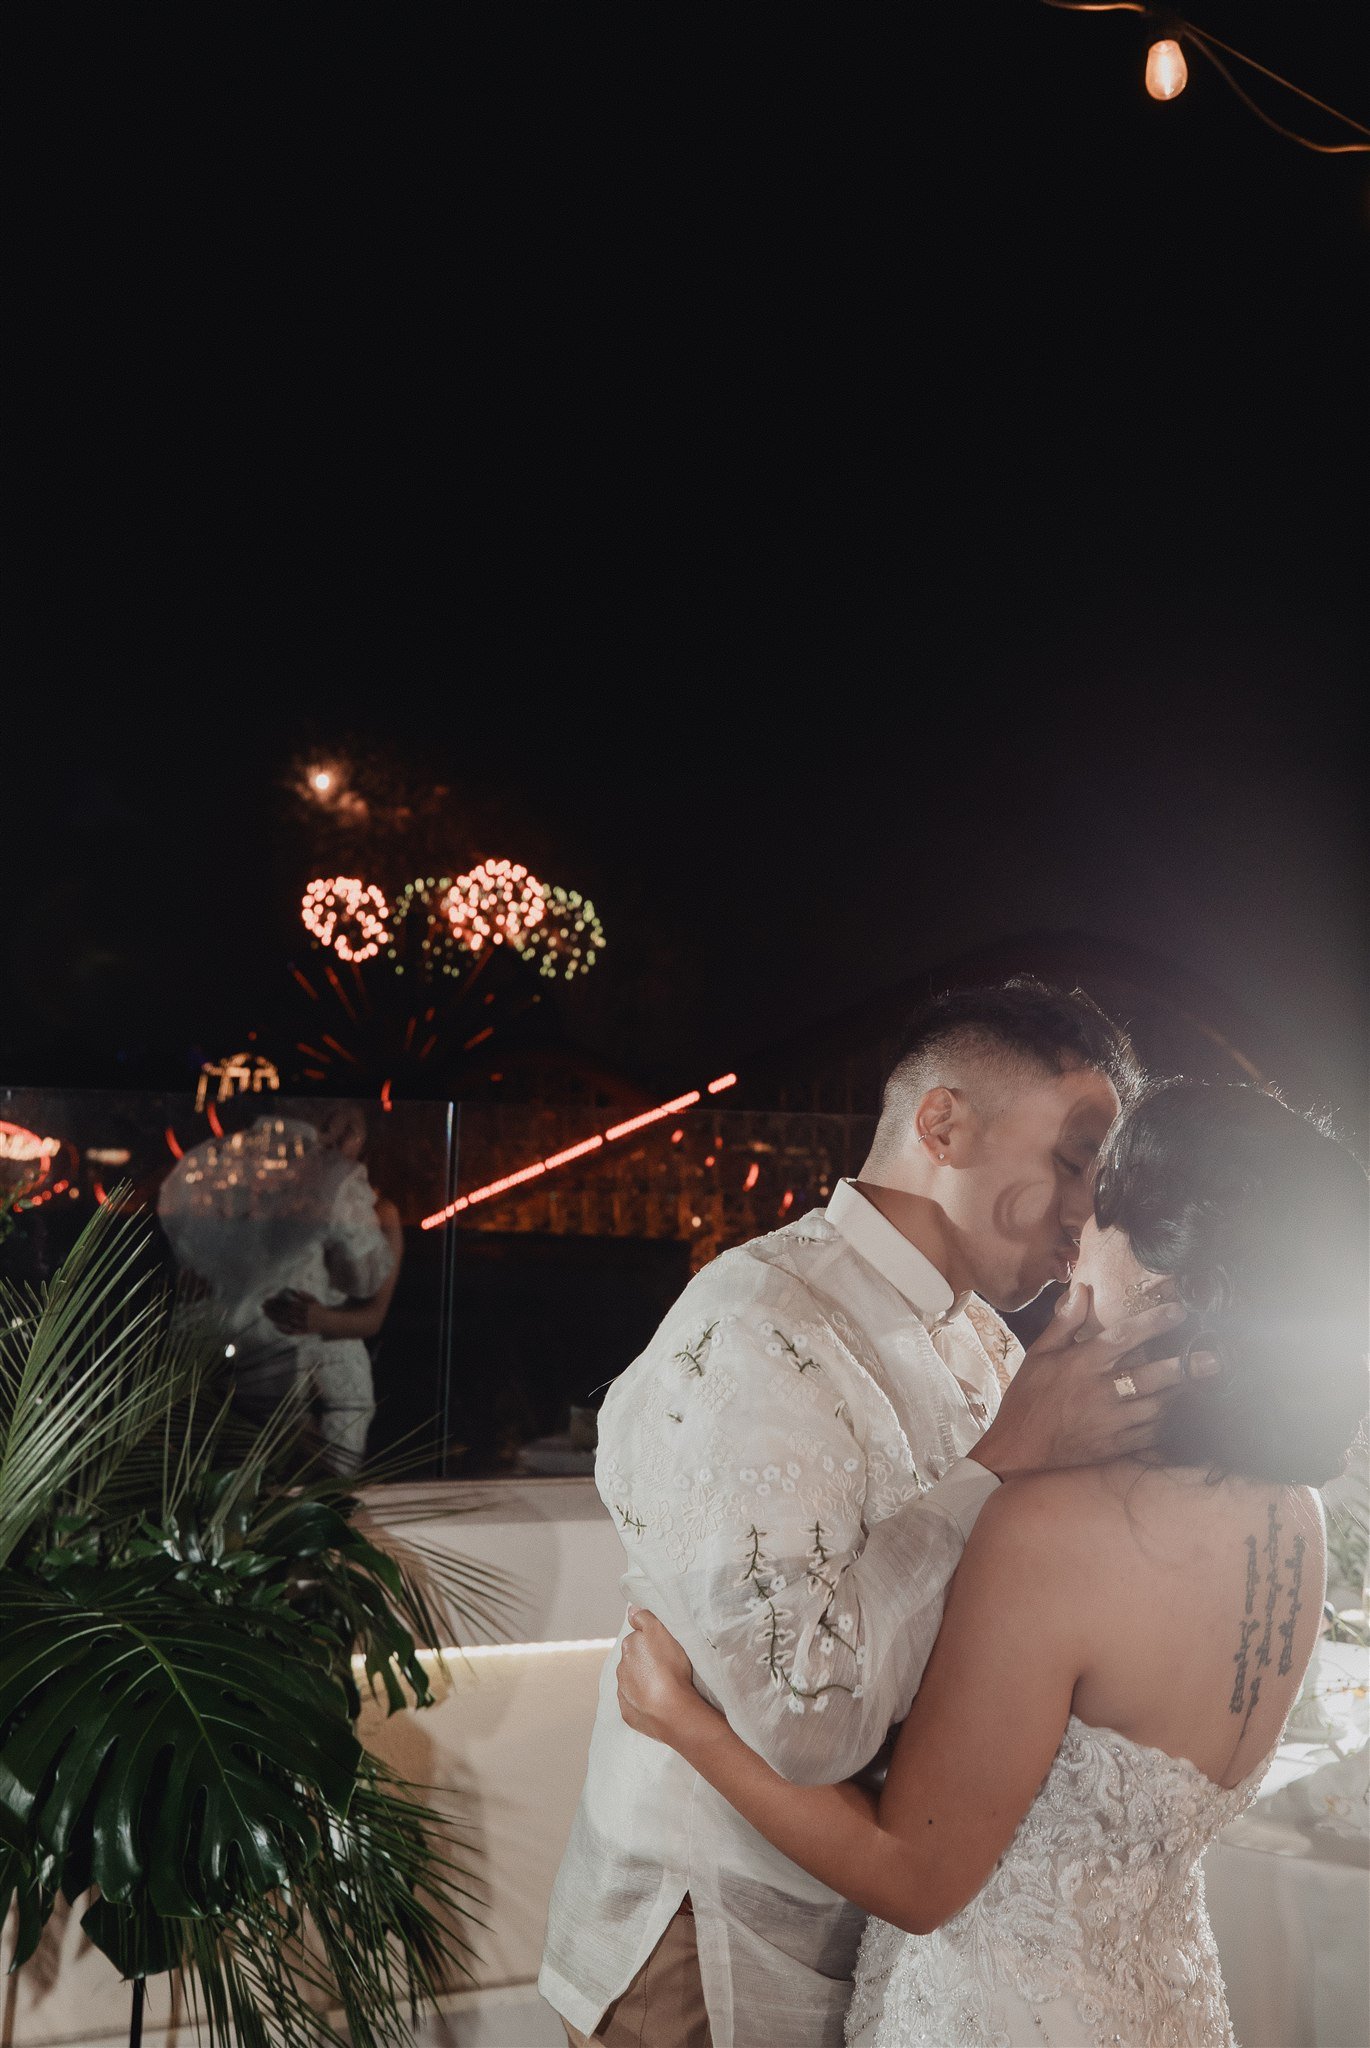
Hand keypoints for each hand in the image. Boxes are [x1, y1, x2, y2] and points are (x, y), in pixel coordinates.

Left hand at [261, 1288, 320, 1334]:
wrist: (329, 1322)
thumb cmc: (319, 1309)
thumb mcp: (314, 1300)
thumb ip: (305, 1296)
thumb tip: (295, 1291)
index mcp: (306, 1307)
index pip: (288, 1304)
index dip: (278, 1302)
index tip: (268, 1300)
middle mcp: (304, 1316)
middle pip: (285, 1312)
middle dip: (273, 1309)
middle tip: (263, 1306)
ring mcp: (303, 1324)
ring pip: (286, 1321)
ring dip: (275, 1318)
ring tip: (265, 1314)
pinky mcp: (303, 1332)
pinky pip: (292, 1332)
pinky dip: (283, 1329)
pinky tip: (275, 1326)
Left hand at [616, 1607, 704, 1746]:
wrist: (670, 1709)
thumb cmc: (670, 1668)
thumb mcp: (660, 1631)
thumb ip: (644, 1618)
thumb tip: (631, 1610)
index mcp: (629, 1647)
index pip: (637, 1638)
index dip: (650, 1642)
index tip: (662, 1648)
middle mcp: (622, 1668)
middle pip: (633, 1660)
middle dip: (644, 1661)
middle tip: (665, 1666)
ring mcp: (624, 1691)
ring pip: (632, 1681)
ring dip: (642, 1681)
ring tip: (663, 1686)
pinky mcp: (628, 1712)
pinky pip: (633, 1702)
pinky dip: (641, 1701)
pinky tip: (655, 1702)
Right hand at [972, 1285, 1212, 1476]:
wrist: (1018, 1452)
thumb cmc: (1027, 1400)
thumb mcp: (1038, 1355)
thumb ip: (1064, 1322)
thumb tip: (1082, 1289)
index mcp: (1082, 1364)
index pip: (1124, 1337)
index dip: (1154, 1323)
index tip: (1179, 1312)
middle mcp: (1100, 1391)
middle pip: (1152, 1375)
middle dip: (1185, 1366)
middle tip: (1214, 1359)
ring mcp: (1110, 1422)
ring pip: (1157, 1406)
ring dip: (1182, 1394)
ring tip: (1203, 1385)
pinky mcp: (1115, 1446)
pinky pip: (1150, 1434)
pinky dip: (1168, 1424)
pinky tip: (1180, 1414)